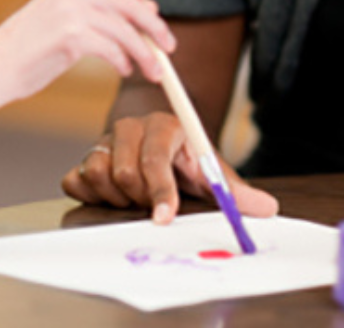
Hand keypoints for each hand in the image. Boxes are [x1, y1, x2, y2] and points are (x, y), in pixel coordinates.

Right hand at [0, 0, 176, 100]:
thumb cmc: (30, 46)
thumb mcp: (63, 17)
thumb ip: (100, 9)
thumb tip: (148, 9)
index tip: (148, 1)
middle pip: (131, 3)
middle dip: (156, 27)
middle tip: (169, 47)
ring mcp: (72, 12)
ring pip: (127, 31)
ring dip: (146, 54)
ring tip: (154, 71)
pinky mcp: (72, 37)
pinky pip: (114, 50)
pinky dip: (125, 63)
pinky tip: (124, 71)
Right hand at [61, 112, 278, 222]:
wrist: (158, 144)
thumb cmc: (186, 161)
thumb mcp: (211, 171)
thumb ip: (234, 190)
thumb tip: (268, 208)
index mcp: (165, 126)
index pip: (157, 157)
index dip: (161, 190)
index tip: (165, 218)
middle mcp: (130, 128)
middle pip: (126, 171)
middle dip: (142, 198)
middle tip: (155, 205)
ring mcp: (103, 141)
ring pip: (97, 175)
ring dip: (118, 198)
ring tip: (136, 198)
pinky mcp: (83, 157)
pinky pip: (75, 181)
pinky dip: (92, 196)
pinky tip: (111, 197)